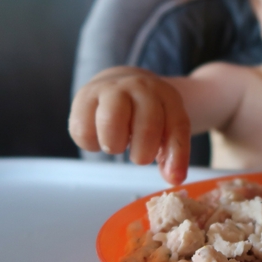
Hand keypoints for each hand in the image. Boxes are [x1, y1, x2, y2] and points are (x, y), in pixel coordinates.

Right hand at [68, 67, 190, 184]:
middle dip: (143, 152)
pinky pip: (83, 129)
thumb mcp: (166, 125)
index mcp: (166, 96)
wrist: (120, 82)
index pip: (177, 126)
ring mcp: (110, 89)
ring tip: (117, 144)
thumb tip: (173, 179)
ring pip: (111, 123)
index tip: (175, 179)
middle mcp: (140, 87)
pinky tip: (99, 138)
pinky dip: (90, 143)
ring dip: (115, 145)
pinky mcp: (83, 96)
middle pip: (147, 125)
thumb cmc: (146, 112)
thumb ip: (171, 153)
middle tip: (140, 156)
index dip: (178, 156)